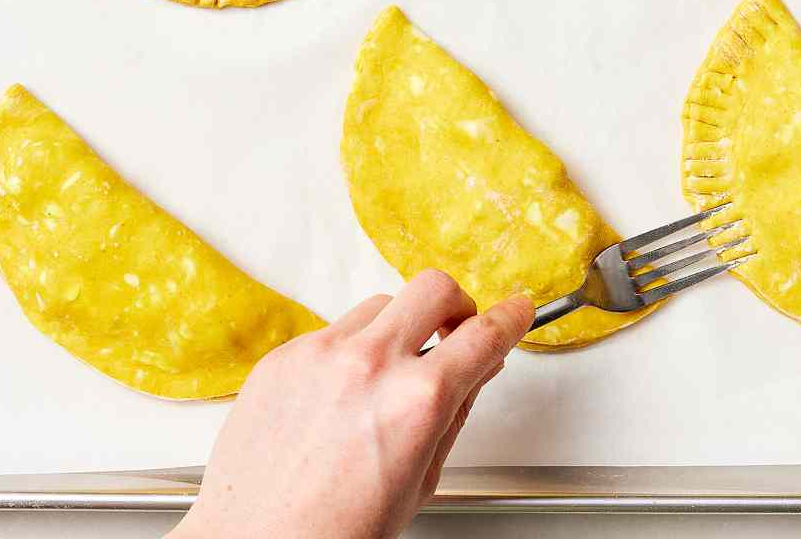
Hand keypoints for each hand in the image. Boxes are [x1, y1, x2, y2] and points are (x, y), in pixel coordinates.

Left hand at [175, 272, 534, 538]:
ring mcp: (321, 352)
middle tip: (455, 329)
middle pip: (433, 287)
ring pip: (380, 305)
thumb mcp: (417, 484)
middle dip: (456, 304)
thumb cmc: (332, 533)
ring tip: (385, 378)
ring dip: (397, 330)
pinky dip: (347, 354)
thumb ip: (452, 416)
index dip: (509, 319)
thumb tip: (475, 371)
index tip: (517, 310)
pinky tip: (337, 398)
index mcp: (415, 401)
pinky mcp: (284, 355)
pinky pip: (331, 332)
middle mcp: (369, 363)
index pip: (482, 335)